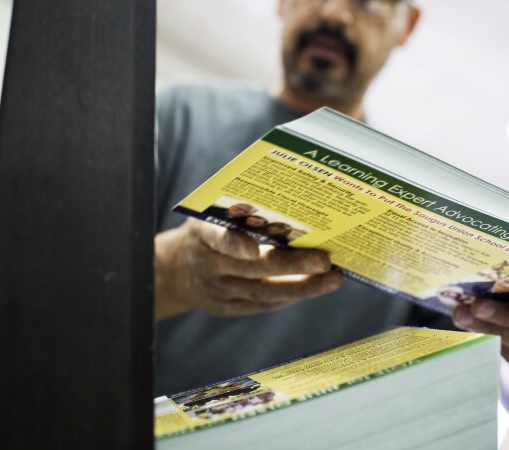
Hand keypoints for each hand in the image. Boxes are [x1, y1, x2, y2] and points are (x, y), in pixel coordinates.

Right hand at [155, 218, 342, 319]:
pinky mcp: (227, 309)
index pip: (217, 238)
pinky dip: (290, 296)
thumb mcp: (210, 213)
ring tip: (333, 279)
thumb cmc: (207, 231)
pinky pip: (262, 305)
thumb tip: (291, 200)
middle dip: (291, 266)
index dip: (234, 244)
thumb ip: (239, 211)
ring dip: (302, 287)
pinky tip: (315, 288)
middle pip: (252, 269)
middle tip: (324, 261)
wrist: (175, 269)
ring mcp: (218, 291)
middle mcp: (209, 265)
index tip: (254, 249)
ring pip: (263, 292)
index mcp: (202, 234)